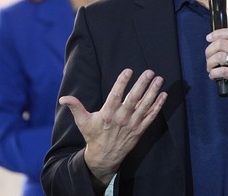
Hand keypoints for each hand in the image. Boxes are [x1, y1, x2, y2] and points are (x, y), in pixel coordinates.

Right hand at [59, 69, 167, 185]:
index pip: (116, 95)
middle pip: (133, 99)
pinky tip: (164, 94)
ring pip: (145, 106)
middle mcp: (121, 118)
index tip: (128, 71)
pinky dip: (158, 106)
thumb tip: (63, 98)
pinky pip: (151, 116)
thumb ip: (76, 107)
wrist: (104, 157)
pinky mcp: (140, 130)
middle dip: (142, 85)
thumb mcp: (83, 121)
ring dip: (153, 92)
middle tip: (149, 72)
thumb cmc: (93, 136)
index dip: (122, 82)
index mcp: (107, 114)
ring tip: (159, 79)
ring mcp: (132, 124)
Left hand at [205, 28, 227, 116]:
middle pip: (221, 43)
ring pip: (219, 56)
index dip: (217, 33)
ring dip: (210, 63)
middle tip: (208, 58)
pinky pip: (221, 71)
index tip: (209, 38)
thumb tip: (220, 48)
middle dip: (209, 51)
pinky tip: (214, 76)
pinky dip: (213, 73)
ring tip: (211, 69)